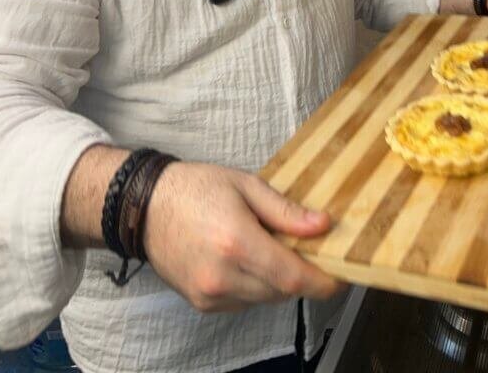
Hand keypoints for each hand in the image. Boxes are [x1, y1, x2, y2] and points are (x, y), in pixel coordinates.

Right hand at [142, 162, 344, 311]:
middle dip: (302, 274)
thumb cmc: (196, 188)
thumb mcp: (246, 185)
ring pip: (264, 298)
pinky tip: (248, 258)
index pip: (292, 277)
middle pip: (282, 291)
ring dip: (278, 280)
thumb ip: (285, 211)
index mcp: (237, 242)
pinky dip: (255, 285)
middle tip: (309, 249)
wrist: (145, 207)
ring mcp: (210, 294)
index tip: (343, 276)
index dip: (323, 281)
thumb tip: (322, 226)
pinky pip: (244, 301)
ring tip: (272, 247)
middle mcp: (223, 276)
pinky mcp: (202, 303)